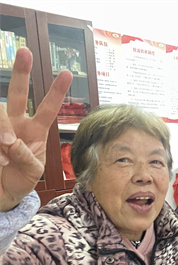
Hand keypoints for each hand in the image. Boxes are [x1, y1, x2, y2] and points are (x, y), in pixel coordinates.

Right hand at [0, 48, 71, 211]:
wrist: (2, 194)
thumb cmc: (21, 181)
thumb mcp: (32, 173)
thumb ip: (27, 158)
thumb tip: (12, 142)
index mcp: (35, 131)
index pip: (48, 108)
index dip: (56, 92)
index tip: (67, 74)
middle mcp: (16, 124)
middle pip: (19, 94)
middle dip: (23, 73)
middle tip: (26, 53)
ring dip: (2, 129)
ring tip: (5, 153)